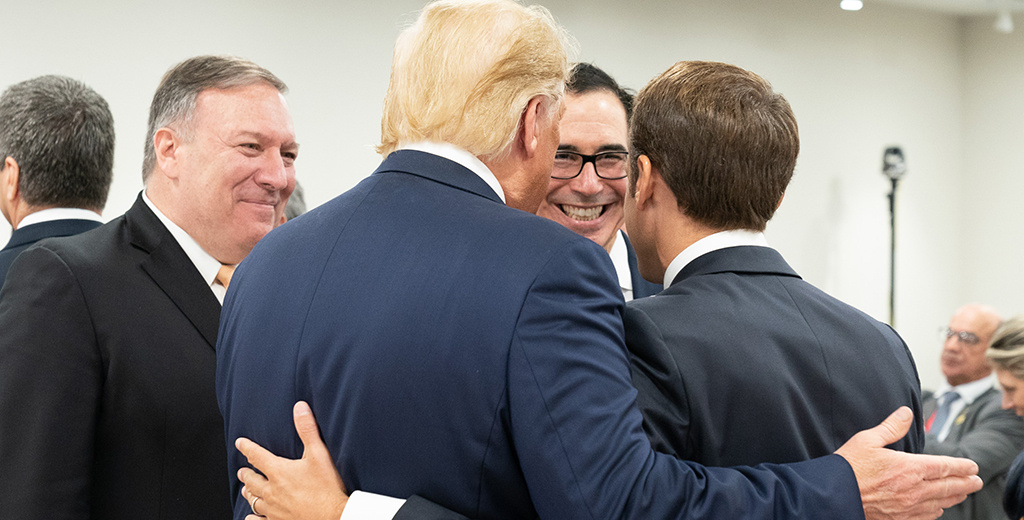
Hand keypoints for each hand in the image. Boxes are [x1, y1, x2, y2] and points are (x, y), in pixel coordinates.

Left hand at [236, 401, 348, 519]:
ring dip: (249, 493)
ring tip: (246, 490)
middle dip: (246, 473)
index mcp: (279, 472)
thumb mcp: (319, 454)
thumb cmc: (326, 488)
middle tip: (242, 471)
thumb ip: (307, 430)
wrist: (332, 517)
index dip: (247, 448)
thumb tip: (299, 407)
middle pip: (252, 480)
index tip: (240, 443)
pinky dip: (252, 518)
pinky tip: (250, 517)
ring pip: (254, 499)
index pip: (257, 456)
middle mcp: (272, 491)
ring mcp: (273, 509)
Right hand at [835, 406, 983, 519]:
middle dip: (965, 483)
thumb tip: (906, 413)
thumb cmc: (848, 467)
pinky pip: (926, 517)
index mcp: (908, 468)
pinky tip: (939, 509)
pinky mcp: (898, 518)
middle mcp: (913, 490)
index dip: (961, 467)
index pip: (944, 467)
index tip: (973, 467)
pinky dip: (937, 511)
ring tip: (962, 493)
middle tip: (977, 482)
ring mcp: (907, 507)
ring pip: (940, 503)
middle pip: (948, 487)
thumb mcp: (867, 439)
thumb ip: (891, 427)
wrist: (833, 495)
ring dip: (955, 497)